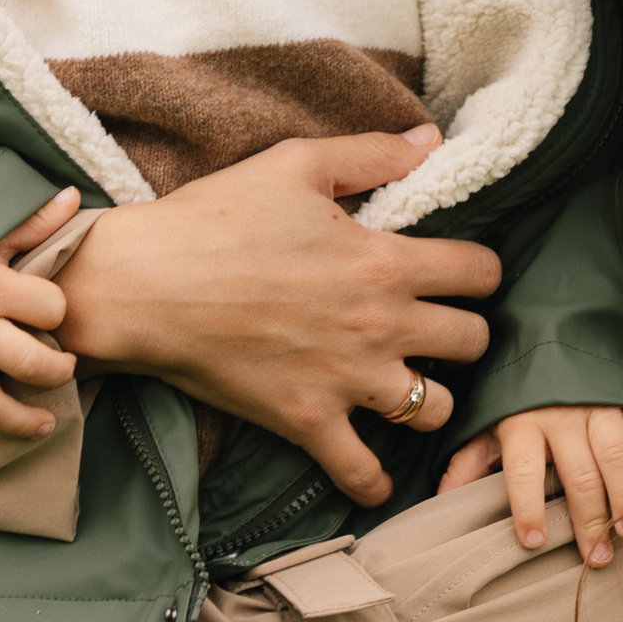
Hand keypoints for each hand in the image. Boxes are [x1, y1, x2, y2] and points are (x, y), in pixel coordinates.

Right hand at [52, 130, 502, 508]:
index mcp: (383, 260)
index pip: (480, 273)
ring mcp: (346, 379)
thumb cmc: (215, 217)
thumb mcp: (296, 164)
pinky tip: (379, 475)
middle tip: (438, 326)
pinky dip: (375, 479)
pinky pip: (361, 471)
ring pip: (437, 409)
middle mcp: (379, 325)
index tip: (462, 273)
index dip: (479, 270)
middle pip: (472, 341)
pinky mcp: (305, 420)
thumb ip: (373, 153)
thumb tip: (431, 142)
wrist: (142, 283)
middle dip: (463, 331)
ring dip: (431, 398)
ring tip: (410, 385)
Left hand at [437, 406, 622, 565]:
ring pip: (614, 455)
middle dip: (590, 520)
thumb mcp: (486, 421)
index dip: (527, 508)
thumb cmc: (515, 391)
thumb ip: (469, 464)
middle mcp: (560, 414)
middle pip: (578, 474)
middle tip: (598, 557)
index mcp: (520, 423)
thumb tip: (441, 503)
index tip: (533, 542)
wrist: (550, 328)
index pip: (522, 472)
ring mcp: (596, 403)